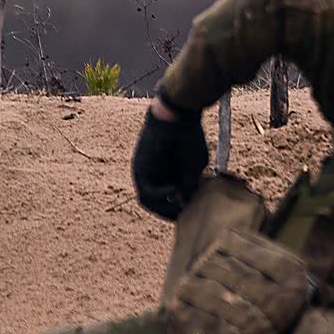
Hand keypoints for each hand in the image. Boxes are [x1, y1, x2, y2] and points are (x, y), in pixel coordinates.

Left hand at [131, 100, 207, 219]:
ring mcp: (144, 174)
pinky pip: (146, 191)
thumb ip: (189, 185)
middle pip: (156, 206)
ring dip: (164, 209)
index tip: (191, 215)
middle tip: (183, 216)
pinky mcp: (139, 169)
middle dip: (170, 213)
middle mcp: (153, 177)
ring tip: (179, 207)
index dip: (178, 211)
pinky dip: (160, 196)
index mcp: (167, 177)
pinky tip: (174, 191)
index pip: (168, 203)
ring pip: (148, 202)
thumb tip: (185, 205)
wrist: (177, 117)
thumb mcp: (194, 166)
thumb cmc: (189, 138)